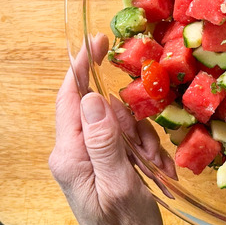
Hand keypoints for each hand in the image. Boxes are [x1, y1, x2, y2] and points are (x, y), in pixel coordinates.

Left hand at [49, 34, 168, 224]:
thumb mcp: (119, 183)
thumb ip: (103, 141)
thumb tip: (91, 98)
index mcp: (70, 155)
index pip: (70, 99)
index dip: (82, 67)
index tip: (97, 41)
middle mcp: (75, 152)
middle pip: (104, 110)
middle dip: (132, 124)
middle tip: (145, 152)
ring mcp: (91, 156)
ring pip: (122, 123)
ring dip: (143, 141)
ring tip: (152, 167)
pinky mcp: (107, 161)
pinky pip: (130, 139)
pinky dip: (148, 151)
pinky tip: (156, 171)